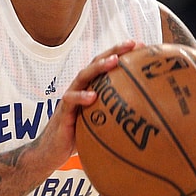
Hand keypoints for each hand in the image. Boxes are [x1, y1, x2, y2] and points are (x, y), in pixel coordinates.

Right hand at [32, 40, 140, 170]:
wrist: (51, 151)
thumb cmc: (78, 137)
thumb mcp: (100, 124)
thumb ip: (116, 117)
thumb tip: (145, 119)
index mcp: (90, 89)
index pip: (106, 66)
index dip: (122, 54)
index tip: (141, 46)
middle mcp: (80, 89)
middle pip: (96, 64)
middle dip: (114, 51)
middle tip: (131, 44)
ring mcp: (70, 99)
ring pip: (83, 76)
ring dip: (99, 67)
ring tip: (114, 61)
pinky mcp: (62, 113)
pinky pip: (70, 101)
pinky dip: (80, 97)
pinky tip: (92, 96)